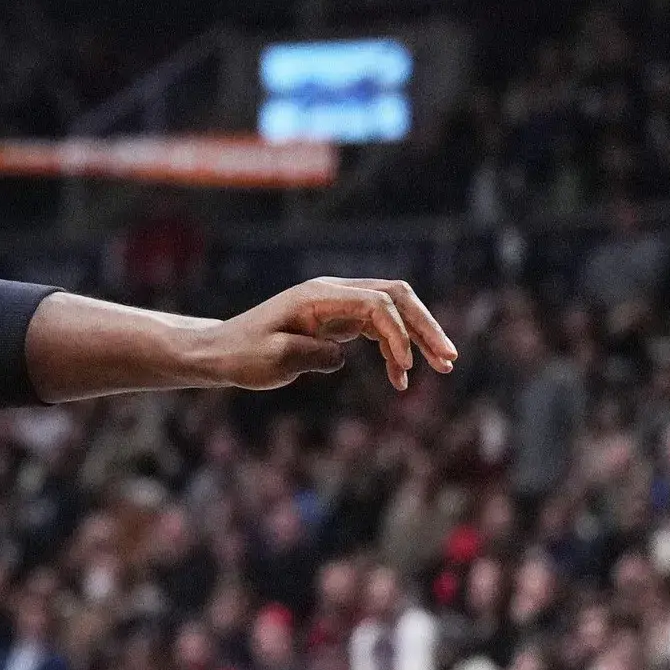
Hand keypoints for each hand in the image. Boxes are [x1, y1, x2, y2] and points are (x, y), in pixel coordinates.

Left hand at [203, 278, 456, 391]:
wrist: (220, 352)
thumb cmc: (242, 356)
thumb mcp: (274, 359)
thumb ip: (312, 356)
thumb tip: (341, 357)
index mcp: (318, 296)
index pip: (375, 303)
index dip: (397, 332)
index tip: (404, 366)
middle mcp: (332, 293)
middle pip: (395, 297)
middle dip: (425, 326)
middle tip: (449, 358)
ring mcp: (337, 305)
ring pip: (393, 311)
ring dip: (418, 337)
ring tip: (442, 367)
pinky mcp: (337, 321)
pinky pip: (377, 328)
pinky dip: (394, 348)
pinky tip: (400, 376)